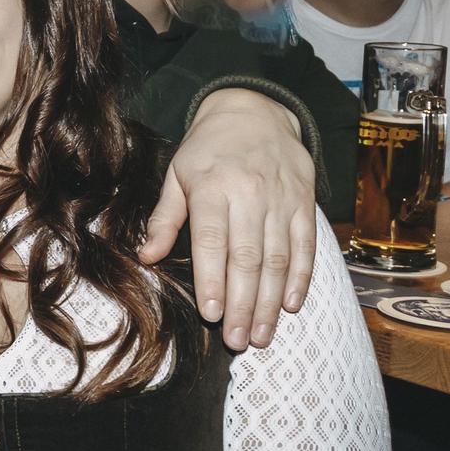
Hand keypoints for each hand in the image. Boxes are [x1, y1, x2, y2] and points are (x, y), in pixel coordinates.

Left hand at [139, 88, 316, 348]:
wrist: (254, 110)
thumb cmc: (207, 149)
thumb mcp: (177, 175)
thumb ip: (164, 218)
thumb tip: (145, 256)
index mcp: (212, 188)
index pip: (212, 241)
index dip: (213, 280)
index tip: (211, 314)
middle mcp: (250, 195)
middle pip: (248, 258)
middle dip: (242, 303)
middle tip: (237, 340)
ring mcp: (282, 199)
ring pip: (278, 258)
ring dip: (270, 301)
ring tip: (260, 334)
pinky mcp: (305, 202)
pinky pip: (305, 246)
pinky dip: (300, 278)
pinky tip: (290, 305)